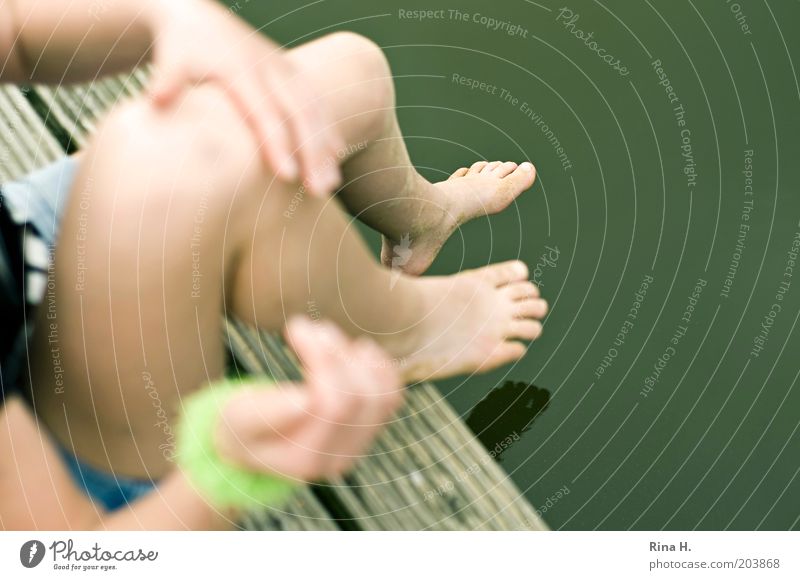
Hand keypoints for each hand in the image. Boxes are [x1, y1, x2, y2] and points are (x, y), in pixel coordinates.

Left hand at [146, 0, 343, 195]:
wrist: (198, 14)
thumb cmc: (182, 46)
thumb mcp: (170, 58)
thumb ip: (167, 80)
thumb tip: (157, 101)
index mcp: (241, 69)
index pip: (265, 113)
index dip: (278, 145)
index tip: (288, 177)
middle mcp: (270, 68)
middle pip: (300, 114)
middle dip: (313, 153)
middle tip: (319, 190)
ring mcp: (285, 69)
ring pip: (316, 110)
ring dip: (326, 147)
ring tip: (331, 183)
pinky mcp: (292, 72)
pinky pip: (319, 102)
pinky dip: (330, 128)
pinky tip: (337, 156)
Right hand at [215, 317, 403, 479]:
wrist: (256, 445)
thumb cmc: (241, 427)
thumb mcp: (238, 418)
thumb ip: (267, 412)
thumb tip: (304, 399)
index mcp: (304, 457)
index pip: (334, 406)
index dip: (325, 361)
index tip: (296, 326)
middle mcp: (339, 456)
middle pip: (358, 397)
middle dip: (335, 352)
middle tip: (306, 325)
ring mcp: (358, 443)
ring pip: (380, 395)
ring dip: (356, 356)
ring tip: (325, 335)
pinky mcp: (369, 427)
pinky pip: (391, 396)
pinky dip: (380, 367)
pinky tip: (358, 349)